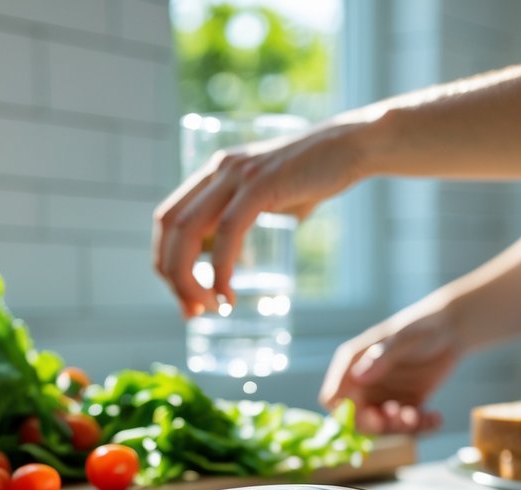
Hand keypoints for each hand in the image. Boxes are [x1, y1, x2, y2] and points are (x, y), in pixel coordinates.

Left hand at [152, 120, 370, 317]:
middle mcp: (217, 170)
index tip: (186, 296)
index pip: (169, 220)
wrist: (354, 147)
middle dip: (172, 276)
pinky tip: (228, 295)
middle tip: (192, 312)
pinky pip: (227, 232)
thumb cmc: (318, 175)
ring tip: (208, 308)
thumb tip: (240, 258)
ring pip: (188, 231)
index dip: (167, 261)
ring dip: (189, 278)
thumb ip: (249, 221)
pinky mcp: (259, 184)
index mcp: (214, 174)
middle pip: (169, 227)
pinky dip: (221, 269)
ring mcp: (235, 174)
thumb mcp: (271, 199)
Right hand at [319, 308, 458, 434]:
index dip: (345, 413)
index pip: (333, 396)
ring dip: (400, 428)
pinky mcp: (404, 404)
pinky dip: (421, 427)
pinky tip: (435, 417)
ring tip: (420, 416)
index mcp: (352, 364)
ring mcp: (383, 396)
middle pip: (356, 418)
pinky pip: (406, 427)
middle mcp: (363, 383)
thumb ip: (380, 357)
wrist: (452, 328)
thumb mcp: (403, 340)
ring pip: (382, 427)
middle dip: (377, 425)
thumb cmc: (423, 326)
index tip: (372, 416)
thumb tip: (357, 376)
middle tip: (401, 417)